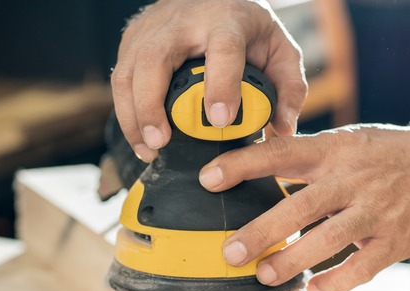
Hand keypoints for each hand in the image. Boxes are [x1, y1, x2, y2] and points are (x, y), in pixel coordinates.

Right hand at [111, 0, 307, 161]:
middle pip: (155, 58)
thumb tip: (284, 127)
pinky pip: (120, 76)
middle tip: (160, 143)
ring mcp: (153, 27)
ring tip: (147, 150)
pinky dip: (125, 110)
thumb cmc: (249, 31)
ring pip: (129, 69)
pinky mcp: (133, 38)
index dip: (220, 85)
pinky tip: (139, 137)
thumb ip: (290, 89)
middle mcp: (184, 20)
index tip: (219, 120)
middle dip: (152, 104)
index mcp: (228, 20)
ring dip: (132, 114)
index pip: (223, 49)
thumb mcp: (281, 52)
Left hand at [197, 121, 409, 290]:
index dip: (243, 165)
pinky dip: (335, 282)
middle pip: (298, 206)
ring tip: (264, 275)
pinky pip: (362, 267)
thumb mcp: (351, 141)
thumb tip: (259, 157)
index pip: (281, 153)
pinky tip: (313, 289)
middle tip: (229, 253)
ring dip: (291, 261)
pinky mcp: (398, 239)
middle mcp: (353, 178)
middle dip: (259, 232)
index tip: (208, 179)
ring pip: (327, 241)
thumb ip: (311, 154)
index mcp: (336, 150)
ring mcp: (377, 210)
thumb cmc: (394, 153)